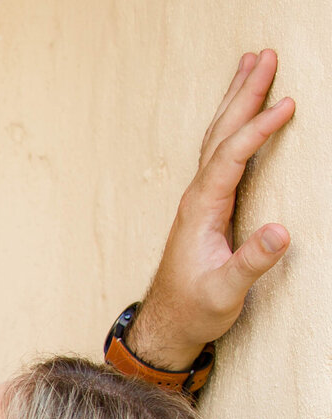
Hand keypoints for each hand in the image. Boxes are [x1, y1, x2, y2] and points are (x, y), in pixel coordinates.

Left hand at [131, 50, 294, 370]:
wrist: (167, 326)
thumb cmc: (194, 310)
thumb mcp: (225, 292)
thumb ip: (251, 264)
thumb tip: (280, 232)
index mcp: (201, 210)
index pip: (231, 157)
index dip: (258, 129)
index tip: (287, 105)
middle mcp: (196, 198)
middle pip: (221, 134)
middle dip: (244, 93)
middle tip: (266, 55)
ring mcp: (199, 200)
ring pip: (218, 138)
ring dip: (236, 100)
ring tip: (252, 63)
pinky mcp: (206, 206)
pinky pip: (221, 153)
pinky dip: (234, 125)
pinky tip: (241, 112)